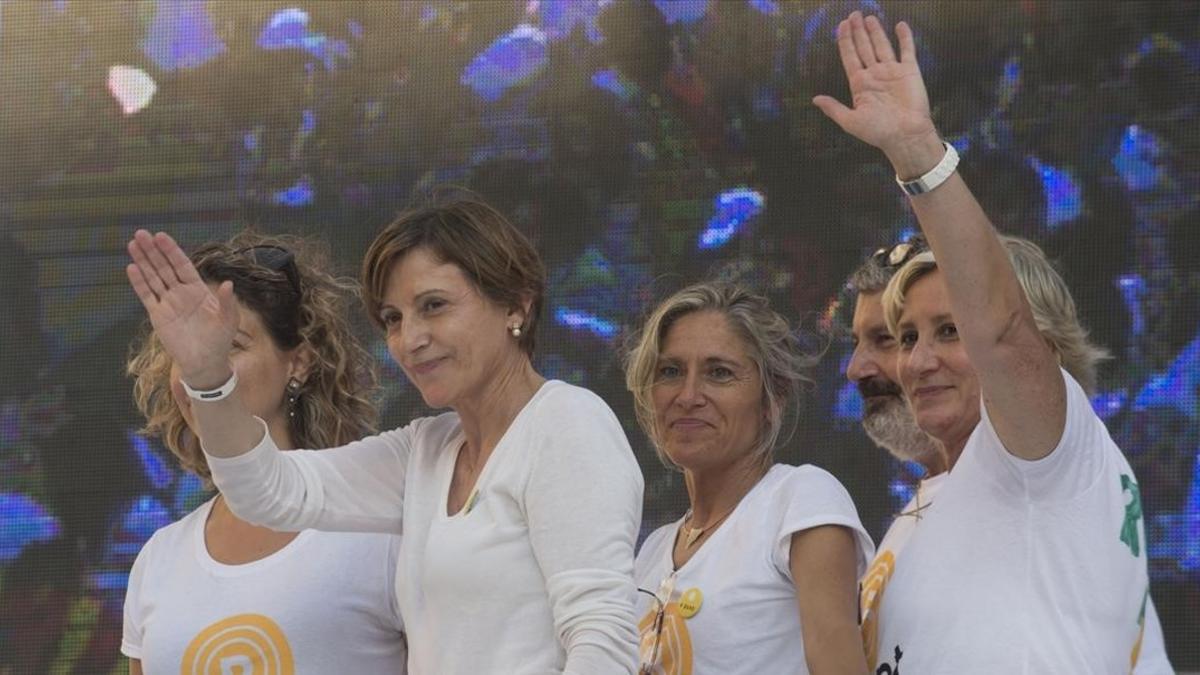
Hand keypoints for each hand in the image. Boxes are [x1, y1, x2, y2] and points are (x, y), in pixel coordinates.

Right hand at [126, 230, 238, 386]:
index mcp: (198, 290)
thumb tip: (228, 284)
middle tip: (141, 233)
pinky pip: (147, 296)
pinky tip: (131, 268)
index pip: (182, 265)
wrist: (205, 362)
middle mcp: (181, 293)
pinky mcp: (157, 315)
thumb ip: (226, 302)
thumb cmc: (220, 340)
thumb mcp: (228, 320)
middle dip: (153, 250)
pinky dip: (139, 283)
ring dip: (143, 261)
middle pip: (164, 267)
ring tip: (133, 243)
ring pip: (153, 277)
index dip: (172, 251)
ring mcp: (168, 303)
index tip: (161, 236)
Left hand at [812, 12, 941, 175]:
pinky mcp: (909, 71)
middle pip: (864, 47)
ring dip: (875, 31)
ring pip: (882, 45)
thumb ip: (834, 108)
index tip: (841, 25)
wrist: (905, 135)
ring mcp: (892, 71)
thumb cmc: (877, 131)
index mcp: (859, 83)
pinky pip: (906, 50)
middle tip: (853, 14)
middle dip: (858, 31)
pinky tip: (899, 25)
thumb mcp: (850, 121)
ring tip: (869, 17)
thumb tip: (815, 99)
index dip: (845, 40)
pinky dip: (904, 38)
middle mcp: (874, 74)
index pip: (850, 56)